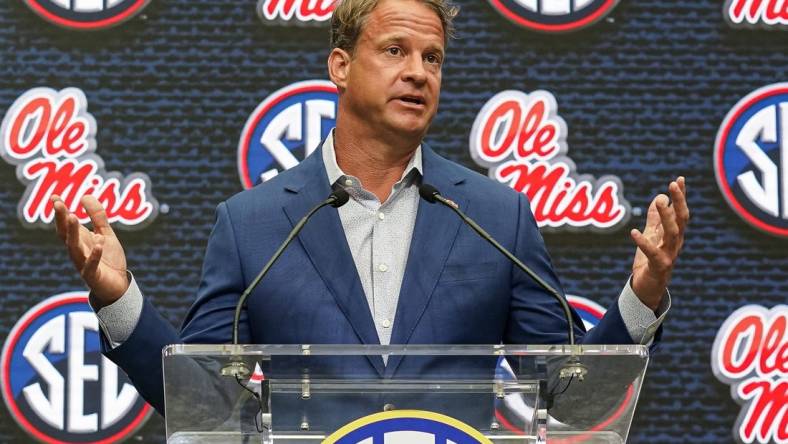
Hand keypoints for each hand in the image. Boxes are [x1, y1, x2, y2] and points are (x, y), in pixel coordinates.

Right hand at [52, 194, 128, 306]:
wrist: (118, 285)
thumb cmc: (109, 259)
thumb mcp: (105, 234)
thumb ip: (97, 216)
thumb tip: (85, 195)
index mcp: (79, 240)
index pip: (65, 224)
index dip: (60, 211)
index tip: (54, 196)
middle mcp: (78, 251)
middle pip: (65, 234)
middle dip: (61, 219)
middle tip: (58, 204)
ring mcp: (83, 264)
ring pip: (74, 248)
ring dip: (73, 233)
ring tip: (73, 217)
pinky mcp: (93, 276)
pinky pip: (91, 265)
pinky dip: (94, 255)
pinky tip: (98, 244)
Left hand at [630, 177, 688, 310]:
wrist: (647, 288)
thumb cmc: (650, 260)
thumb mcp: (652, 235)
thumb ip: (655, 218)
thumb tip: (660, 197)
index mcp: (675, 234)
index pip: (681, 212)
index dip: (681, 196)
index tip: (680, 179)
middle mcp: (676, 243)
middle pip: (682, 219)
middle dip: (679, 201)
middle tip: (673, 184)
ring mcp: (669, 255)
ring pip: (672, 233)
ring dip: (667, 217)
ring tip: (660, 201)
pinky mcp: (659, 267)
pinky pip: (652, 253)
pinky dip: (643, 242)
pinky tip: (634, 232)